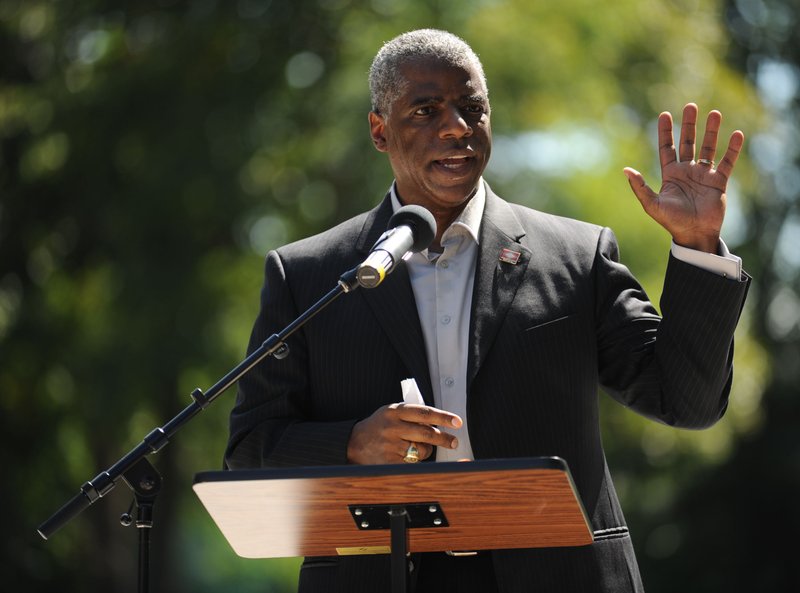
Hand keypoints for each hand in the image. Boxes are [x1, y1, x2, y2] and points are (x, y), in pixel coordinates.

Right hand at [347, 403, 461, 463]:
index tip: (457, 422)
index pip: (424, 412)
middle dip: (444, 439)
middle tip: (454, 442)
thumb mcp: (391, 412)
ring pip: (421, 450)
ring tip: (419, 449)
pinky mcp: (389, 461)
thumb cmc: (378, 426)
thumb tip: (439, 421)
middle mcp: (392, 426)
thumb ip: (411, 414)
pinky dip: (417, 462)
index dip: (443, 417)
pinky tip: (410, 458)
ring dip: (427, 451)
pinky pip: (413, 463)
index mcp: (395, 410)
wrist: (353, 442)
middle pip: (426, 433)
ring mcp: (390, 445)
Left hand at [623, 103, 744, 252]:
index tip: (664, 114)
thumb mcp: (652, 205)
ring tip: (714, 113)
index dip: (665, 132)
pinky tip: (735, 134)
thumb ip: (640, 187)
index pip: (666, 147)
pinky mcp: (718, 182)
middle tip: (691, 106)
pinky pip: (726, 162)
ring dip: (711, 131)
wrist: (694, 235)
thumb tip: (626, 170)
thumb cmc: (672, 222)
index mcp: (670, 174)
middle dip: (689, 125)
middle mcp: (686, 171)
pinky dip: (732, 149)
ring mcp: (703, 175)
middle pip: (688, 142)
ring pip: (708, 148)